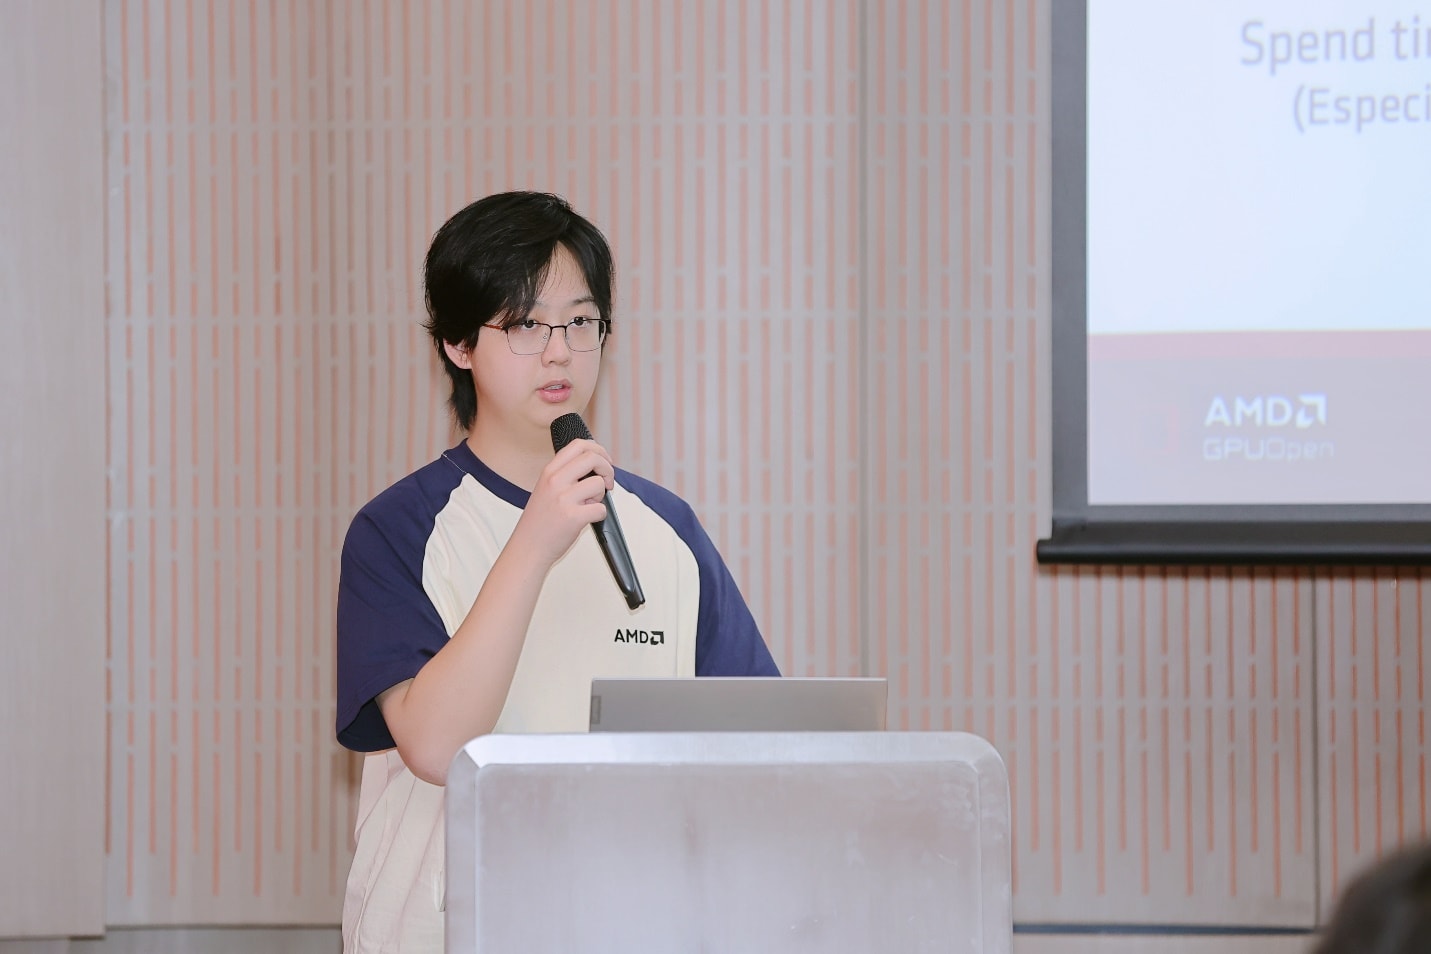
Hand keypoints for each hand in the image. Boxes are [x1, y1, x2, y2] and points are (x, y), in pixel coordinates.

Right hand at [512, 438, 613, 566]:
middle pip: (592, 458)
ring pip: (599, 484)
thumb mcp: (545, 489)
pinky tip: (587, 519)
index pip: (578, 445)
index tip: (604, 461)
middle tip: (607, 482)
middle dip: (607, 469)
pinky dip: (600, 515)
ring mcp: (564, 499)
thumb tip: (595, 464)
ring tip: (588, 505)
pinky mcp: (573, 517)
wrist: (527, 548)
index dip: (598, 450)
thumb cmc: (539, 522)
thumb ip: (565, 475)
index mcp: (549, 472)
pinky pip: (601, 509)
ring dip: (601, 495)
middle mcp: (555, 481)